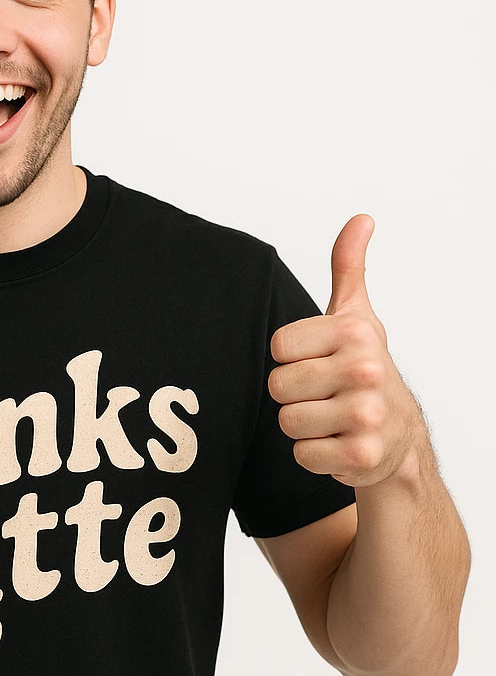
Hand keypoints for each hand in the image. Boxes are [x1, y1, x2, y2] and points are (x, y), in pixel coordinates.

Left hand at [268, 215, 420, 488]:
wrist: (398, 435)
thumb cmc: (365, 371)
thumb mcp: (356, 316)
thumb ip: (348, 267)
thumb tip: (360, 219)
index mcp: (355, 334)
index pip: (277, 347)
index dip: (290, 358)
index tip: (318, 361)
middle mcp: (365, 372)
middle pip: (277, 386)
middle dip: (294, 394)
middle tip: (324, 394)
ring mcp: (366, 416)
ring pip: (286, 421)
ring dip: (303, 425)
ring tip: (330, 418)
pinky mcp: (361, 456)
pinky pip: (301, 454)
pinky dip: (313, 454)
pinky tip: (337, 443)